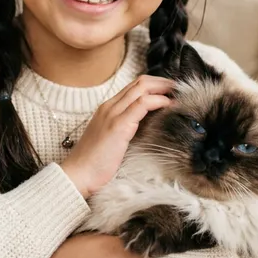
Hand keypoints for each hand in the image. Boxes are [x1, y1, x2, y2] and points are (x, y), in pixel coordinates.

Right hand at [61, 75, 174, 198]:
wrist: (78, 174)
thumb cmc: (95, 163)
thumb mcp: (112, 140)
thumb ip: (126, 129)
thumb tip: (146, 129)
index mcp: (107, 108)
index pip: (133, 87)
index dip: (154, 85)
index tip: (170, 92)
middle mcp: (109, 106)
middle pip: (139, 82)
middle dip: (162, 82)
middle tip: (179, 89)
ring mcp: (113, 113)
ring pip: (142, 88)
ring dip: (163, 88)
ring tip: (178, 94)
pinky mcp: (119, 125)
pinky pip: (142, 104)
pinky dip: (159, 101)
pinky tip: (169, 105)